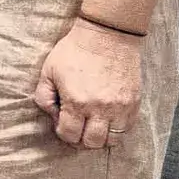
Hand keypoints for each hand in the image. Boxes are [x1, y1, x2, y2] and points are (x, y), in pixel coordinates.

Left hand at [35, 19, 141, 149]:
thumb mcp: (48, 72)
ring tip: (92, 125)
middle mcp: (100, 108)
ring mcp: (121, 107)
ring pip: (112, 140)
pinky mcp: (134, 102)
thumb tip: (53, 116)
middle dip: (81, 140)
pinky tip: (106, 119)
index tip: (61, 124)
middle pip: (92, 143)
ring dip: (100, 137)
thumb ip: (44, 97)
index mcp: (76, 101)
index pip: (70, 135)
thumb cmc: (74, 51)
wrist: (107, 35)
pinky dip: (116, 129)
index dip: (63, 133)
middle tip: (76, 128)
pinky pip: (127, 128)